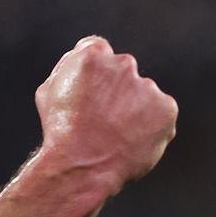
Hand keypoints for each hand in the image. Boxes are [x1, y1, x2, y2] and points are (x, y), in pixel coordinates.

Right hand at [34, 36, 177, 196]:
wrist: (81, 166)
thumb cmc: (60, 131)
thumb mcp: (49, 91)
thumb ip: (70, 69)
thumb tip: (81, 62)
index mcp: (92, 54)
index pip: (98, 50)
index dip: (92, 73)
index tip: (89, 92)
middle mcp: (123, 64)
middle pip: (122, 71)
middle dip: (115, 89)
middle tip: (102, 119)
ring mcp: (147, 86)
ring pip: (143, 93)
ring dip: (133, 108)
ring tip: (115, 135)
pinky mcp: (166, 108)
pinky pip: (160, 113)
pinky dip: (151, 125)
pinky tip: (131, 141)